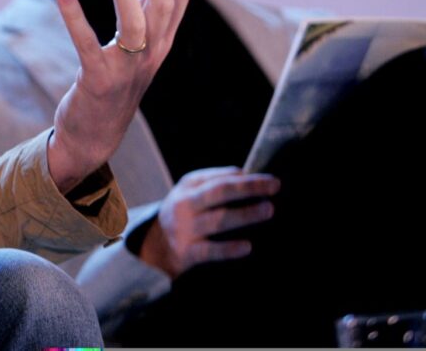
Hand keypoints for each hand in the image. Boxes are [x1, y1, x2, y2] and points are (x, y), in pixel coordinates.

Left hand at [47, 0, 190, 191]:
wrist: (95, 136)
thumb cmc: (115, 84)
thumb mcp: (139, 48)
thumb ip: (148, 15)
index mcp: (162, 43)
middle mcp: (151, 54)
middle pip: (164, 5)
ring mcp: (126, 70)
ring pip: (135, 23)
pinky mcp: (98, 81)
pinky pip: (87, 45)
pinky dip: (74, 17)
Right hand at [139, 166, 279, 277]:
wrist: (154, 246)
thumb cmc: (185, 215)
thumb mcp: (192, 193)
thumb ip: (215, 184)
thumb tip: (248, 176)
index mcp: (188, 186)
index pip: (219, 178)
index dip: (246, 178)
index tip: (270, 180)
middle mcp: (184, 204)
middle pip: (219, 192)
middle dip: (248, 188)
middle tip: (274, 186)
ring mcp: (184, 228)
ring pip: (218, 220)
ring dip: (245, 214)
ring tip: (268, 210)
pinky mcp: (186, 252)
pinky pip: (211, 250)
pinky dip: (229, 249)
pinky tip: (247, 247)